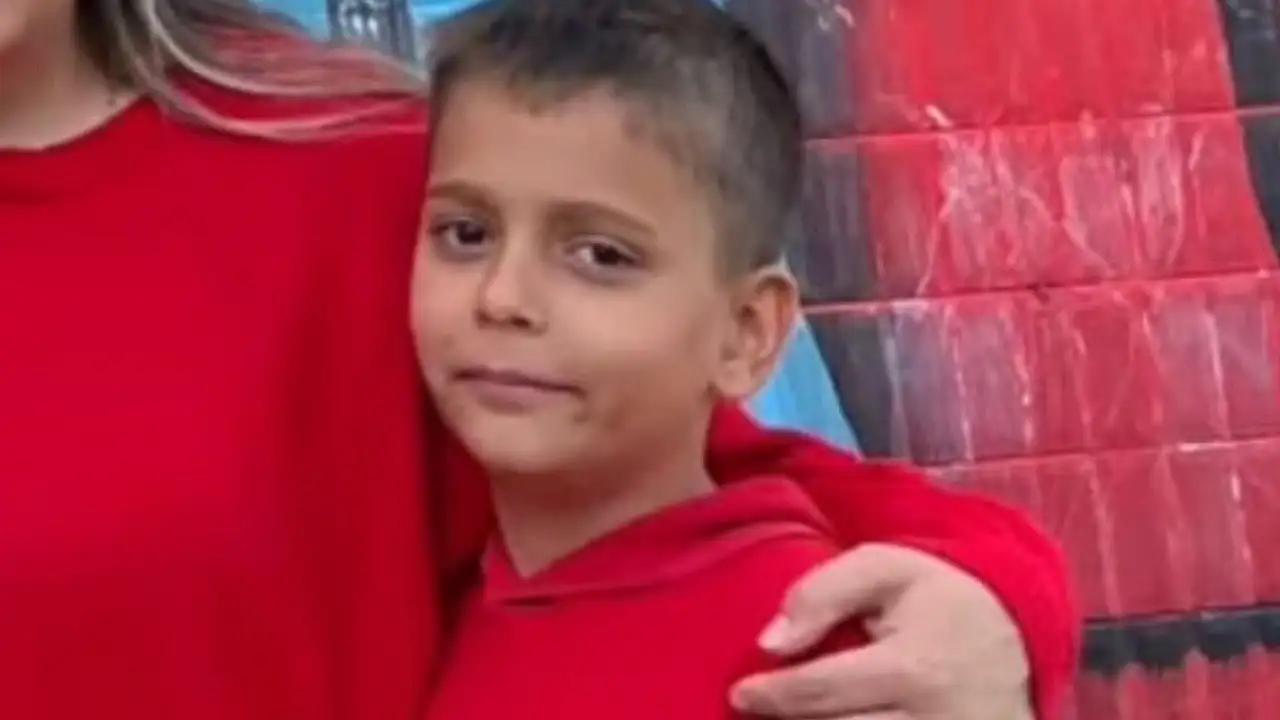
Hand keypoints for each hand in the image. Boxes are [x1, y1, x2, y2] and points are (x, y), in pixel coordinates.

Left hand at [729, 543, 1033, 718]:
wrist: (1018, 637)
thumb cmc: (941, 599)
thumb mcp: (888, 569)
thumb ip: (823, 592)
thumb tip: (771, 642)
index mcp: (913, 669)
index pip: (820, 693)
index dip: (771, 696)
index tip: (741, 694)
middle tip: (761, 709)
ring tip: (795, 717)